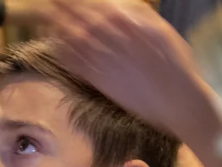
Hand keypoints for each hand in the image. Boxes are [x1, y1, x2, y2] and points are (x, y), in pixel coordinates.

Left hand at [45, 0, 221, 141]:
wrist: (178, 101)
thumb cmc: (174, 66)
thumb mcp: (162, 32)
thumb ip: (140, 15)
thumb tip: (118, 4)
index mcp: (131, 25)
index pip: (98, 6)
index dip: (79, 1)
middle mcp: (115, 40)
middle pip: (82, 19)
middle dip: (63, 8)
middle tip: (49, 0)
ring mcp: (105, 61)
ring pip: (75, 39)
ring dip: (57, 27)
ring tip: (44, 16)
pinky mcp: (99, 81)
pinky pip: (75, 63)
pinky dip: (62, 51)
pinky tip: (54, 42)